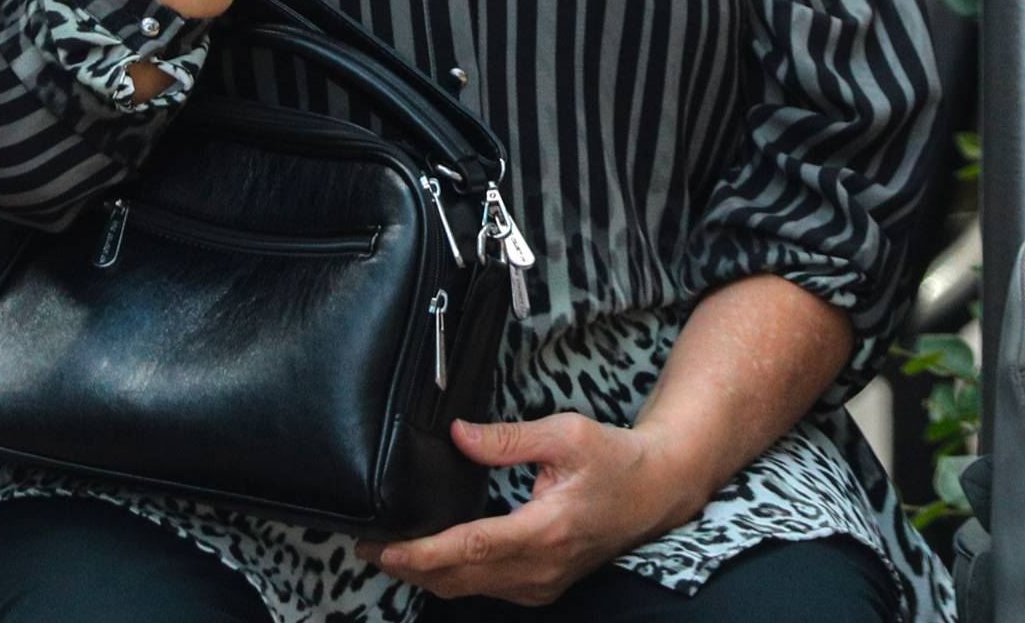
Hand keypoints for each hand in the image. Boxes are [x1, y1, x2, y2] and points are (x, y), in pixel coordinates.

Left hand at [363, 415, 693, 603]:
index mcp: (546, 530)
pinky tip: (435, 557)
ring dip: (428, 574)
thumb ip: (508, 439)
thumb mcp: (566, 434)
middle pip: (458, 579)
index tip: (385, 546)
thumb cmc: (615, 459)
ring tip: (392, 550)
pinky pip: (485, 590)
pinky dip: (454, 577)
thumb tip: (457, 435)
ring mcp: (540, 585)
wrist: (656, 491)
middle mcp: (540, 569)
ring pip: (468, 590)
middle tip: (369, 544)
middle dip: (409, 566)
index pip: (471, 549)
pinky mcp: (540, 590)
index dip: (422, 552)